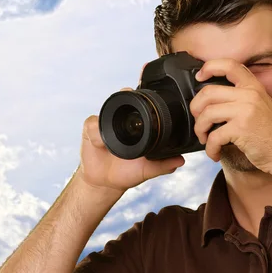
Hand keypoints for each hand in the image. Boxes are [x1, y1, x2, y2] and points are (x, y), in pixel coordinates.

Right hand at [77, 63, 184, 192]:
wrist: (105, 183)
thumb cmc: (127, 173)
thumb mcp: (147, 170)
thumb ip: (163, 165)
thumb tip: (180, 160)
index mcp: (137, 125)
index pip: (141, 105)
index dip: (143, 95)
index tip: (145, 89)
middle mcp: (121, 120)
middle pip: (123, 99)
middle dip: (126, 93)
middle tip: (128, 91)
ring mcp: (105, 123)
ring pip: (106, 110)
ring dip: (109, 112)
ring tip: (110, 122)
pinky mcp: (90, 130)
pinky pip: (93, 125)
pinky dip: (97, 134)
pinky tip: (101, 145)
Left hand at [189, 58, 271, 173]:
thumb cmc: (269, 135)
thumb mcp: (260, 107)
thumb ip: (241, 98)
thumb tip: (209, 99)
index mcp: (254, 87)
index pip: (229, 65)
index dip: (209, 67)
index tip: (199, 76)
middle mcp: (250, 95)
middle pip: (208, 92)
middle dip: (195, 109)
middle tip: (199, 122)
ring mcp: (246, 110)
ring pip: (207, 114)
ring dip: (200, 130)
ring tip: (205, 139)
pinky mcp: (241, 128)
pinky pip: (213, 136)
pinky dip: (210, 148)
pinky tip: (214, 153)